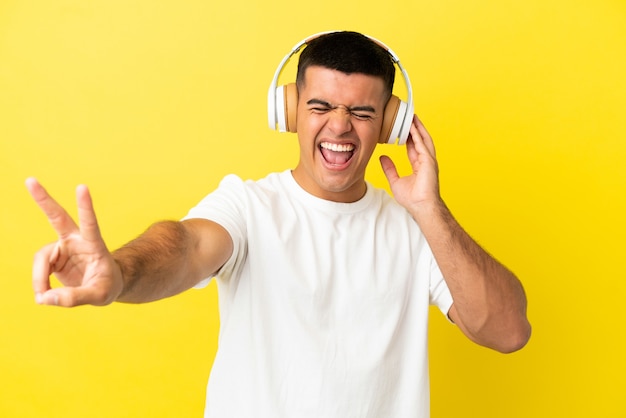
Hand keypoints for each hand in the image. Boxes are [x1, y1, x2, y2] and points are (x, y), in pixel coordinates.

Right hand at [26, 178, 122, 306]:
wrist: (104, 285)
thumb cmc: (107, 286)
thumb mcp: (100, 296)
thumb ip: (75, 298)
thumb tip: (45, 298)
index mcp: (94, 244)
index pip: (90, 223)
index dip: (85, 207)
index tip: (82, 187)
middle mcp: (76, 240)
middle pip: (57, 217)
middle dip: (43, 199)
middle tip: (30, 180)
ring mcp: (62, 247)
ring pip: (41, 259)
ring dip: (40, 279)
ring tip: (44, 298)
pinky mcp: (52, 257)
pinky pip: (39, 271)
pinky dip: (40, 285)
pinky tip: (46, 295)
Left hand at [379, 115, 441, 214]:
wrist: (421, 206)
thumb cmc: (412, 198)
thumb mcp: (395, 181)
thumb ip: (389, 168)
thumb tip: (382, 158)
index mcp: (419, 165)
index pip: (413, 146)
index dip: (409, 136)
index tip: (403, 127)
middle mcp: (425, 161)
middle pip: (420, 139)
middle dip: (415, 127)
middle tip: (409, 116)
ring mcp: (429, 160)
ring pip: (424, 139)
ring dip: (418, 127)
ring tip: (412, 116)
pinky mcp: (429, 161)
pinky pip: (422, 144)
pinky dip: (418, 134)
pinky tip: (413, 126)